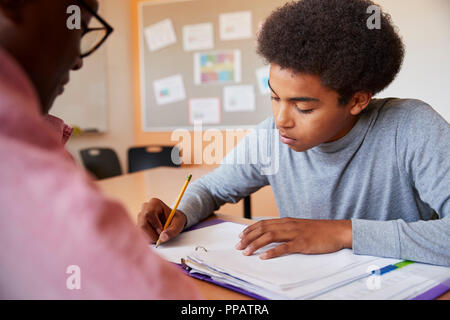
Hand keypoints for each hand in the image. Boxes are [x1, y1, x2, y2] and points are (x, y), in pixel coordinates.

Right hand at [137, 198, 186, 243]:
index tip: (162, 231)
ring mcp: (140, 216)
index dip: (155, 225)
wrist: (172, 221)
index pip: (149, 214)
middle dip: (151, 234)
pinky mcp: (138, 224)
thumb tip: (162, 237)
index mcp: (155, 203)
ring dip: (149, 237)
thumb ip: (172, 231)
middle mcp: (145, 208)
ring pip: (140, 231)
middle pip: (142, 224)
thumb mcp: (178, 224)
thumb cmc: (175, 220)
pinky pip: (139, 234)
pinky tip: (154, 236)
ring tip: (158, 236)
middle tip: (159, 238)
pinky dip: (147, 238)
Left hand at [235, 218, 351, 258]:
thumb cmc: (318, 230)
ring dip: (256, 244)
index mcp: (286, 221)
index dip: (250, 230)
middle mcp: (288, 225)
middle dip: (248, 238)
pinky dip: (272, 252)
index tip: (240, 236)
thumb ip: (286, 229)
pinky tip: (264, 257)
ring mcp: (295, 233)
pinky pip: (284, 247)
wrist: (337, 231)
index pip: (263, 223)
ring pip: (270, 237)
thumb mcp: (299, 226)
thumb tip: (272, 234)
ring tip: (246, 252)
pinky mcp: (302, 243)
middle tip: (238, 246)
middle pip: (263, 229)